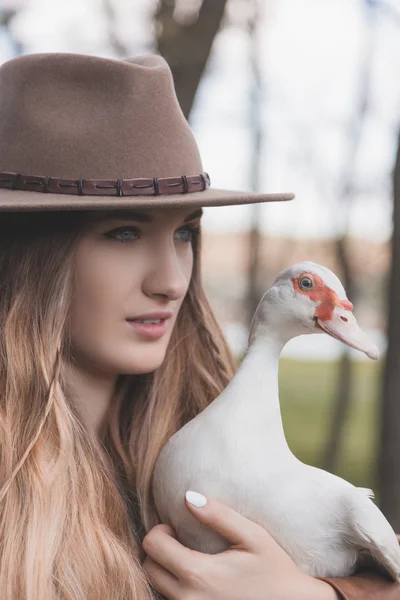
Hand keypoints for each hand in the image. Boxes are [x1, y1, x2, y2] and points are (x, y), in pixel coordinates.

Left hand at [142, 491, 338, 599]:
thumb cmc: (274, 570)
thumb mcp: (252, 536)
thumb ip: (218, 516)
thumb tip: (188, 496)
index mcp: (198, 575)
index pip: (153, 546)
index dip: (160, 530)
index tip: (176, 527)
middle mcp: (188, 599)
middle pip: (149, 568)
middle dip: (158, 549)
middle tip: (179, 540)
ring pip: (157, 587)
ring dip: (165, 569)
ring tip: (188, 557)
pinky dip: (175, 586)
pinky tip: (195, 578)